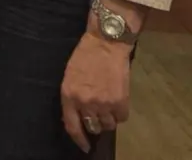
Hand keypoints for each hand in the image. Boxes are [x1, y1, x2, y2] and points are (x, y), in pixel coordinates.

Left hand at [61, 29, 132, 150]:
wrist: (105, 44)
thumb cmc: (84, 57)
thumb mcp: (69, 77)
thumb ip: (72, 98)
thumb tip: (76, 117)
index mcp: (69, 96)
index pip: (72, 126)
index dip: (79, 139)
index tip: (84, 146)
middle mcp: (85, 103)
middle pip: (92, 127)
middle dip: (95, 124)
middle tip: (97, 114)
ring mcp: (104, 103)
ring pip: (108, 125)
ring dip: (108, 119)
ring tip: (107, 105)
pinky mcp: (121, 101)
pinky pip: (122, 118)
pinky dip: (120, 114)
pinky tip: (117, 102)